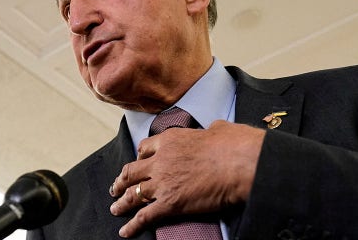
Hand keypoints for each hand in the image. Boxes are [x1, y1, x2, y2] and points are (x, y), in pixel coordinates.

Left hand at [109, 120, 264, 236]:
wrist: (241, 163)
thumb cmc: (235, 145)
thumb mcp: (219, 128)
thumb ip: (210, 130)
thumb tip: (215, 130)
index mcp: (172, 139)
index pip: (146, 148)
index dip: (140, 157)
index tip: (138, 162)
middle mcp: (162, 160)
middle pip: (133, 171)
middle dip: (122, 180)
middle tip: (116, 186)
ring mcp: (163, 182)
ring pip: (133, 193)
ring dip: (122, 203)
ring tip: (115, 208)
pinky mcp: (170, 203)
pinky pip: (145, 216)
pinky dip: (133, 225)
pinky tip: (126, 231)